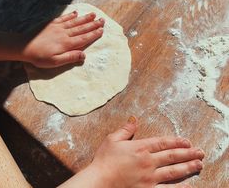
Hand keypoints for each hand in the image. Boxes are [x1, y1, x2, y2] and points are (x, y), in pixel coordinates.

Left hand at [22, 11, 103, 67]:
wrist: (24, 46)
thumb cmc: (39, 57)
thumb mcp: (55, 62)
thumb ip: (70, 58)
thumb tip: (84, 55)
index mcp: (66, 44)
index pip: (83, 39)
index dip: (93, 34)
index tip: (102, 30)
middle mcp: (64, 34)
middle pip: (81, 28)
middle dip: (93, 24)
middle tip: (102, 20)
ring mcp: (58, 27)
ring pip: (74, 22)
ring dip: (85, 18)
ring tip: (93, 14)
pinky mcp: (51, 24)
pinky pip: (63, 18)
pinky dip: (70, 16)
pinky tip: (76, 13)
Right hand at [60, 117, 204, 187]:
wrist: (100, 179)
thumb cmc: (104, 160)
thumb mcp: (112, 140)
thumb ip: (125, 130)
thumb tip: (134, 119)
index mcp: (140, 148)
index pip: (162, 143)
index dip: (176, 141)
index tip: (186, 141)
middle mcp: (148, 161)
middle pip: (172, 156)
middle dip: (188, 153)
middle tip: (200, 152)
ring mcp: (149, 177)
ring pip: (173, 171)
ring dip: (188, 167)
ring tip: (199, 164)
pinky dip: (180, 187)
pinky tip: (189, 185)